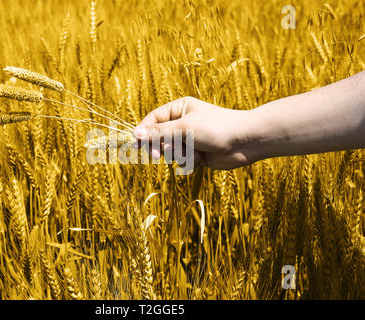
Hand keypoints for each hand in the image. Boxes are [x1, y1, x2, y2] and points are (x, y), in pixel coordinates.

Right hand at [133, 97, 254, 168]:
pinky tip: (201, 158)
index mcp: (179, 108)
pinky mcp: (196, 153)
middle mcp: (183, 123)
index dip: (144, 132)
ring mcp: (190, 139)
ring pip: (170, 151)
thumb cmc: (216, 128)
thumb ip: (159, 133)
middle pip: (159, 137)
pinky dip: (189, 161)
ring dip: (178, 154)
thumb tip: (136, 133)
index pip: (153, 119)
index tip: (136, 145)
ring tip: (191, 152)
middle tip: (158, 155)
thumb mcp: (185, 128)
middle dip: (161, 146)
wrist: (245, 142)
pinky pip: (182, 160)